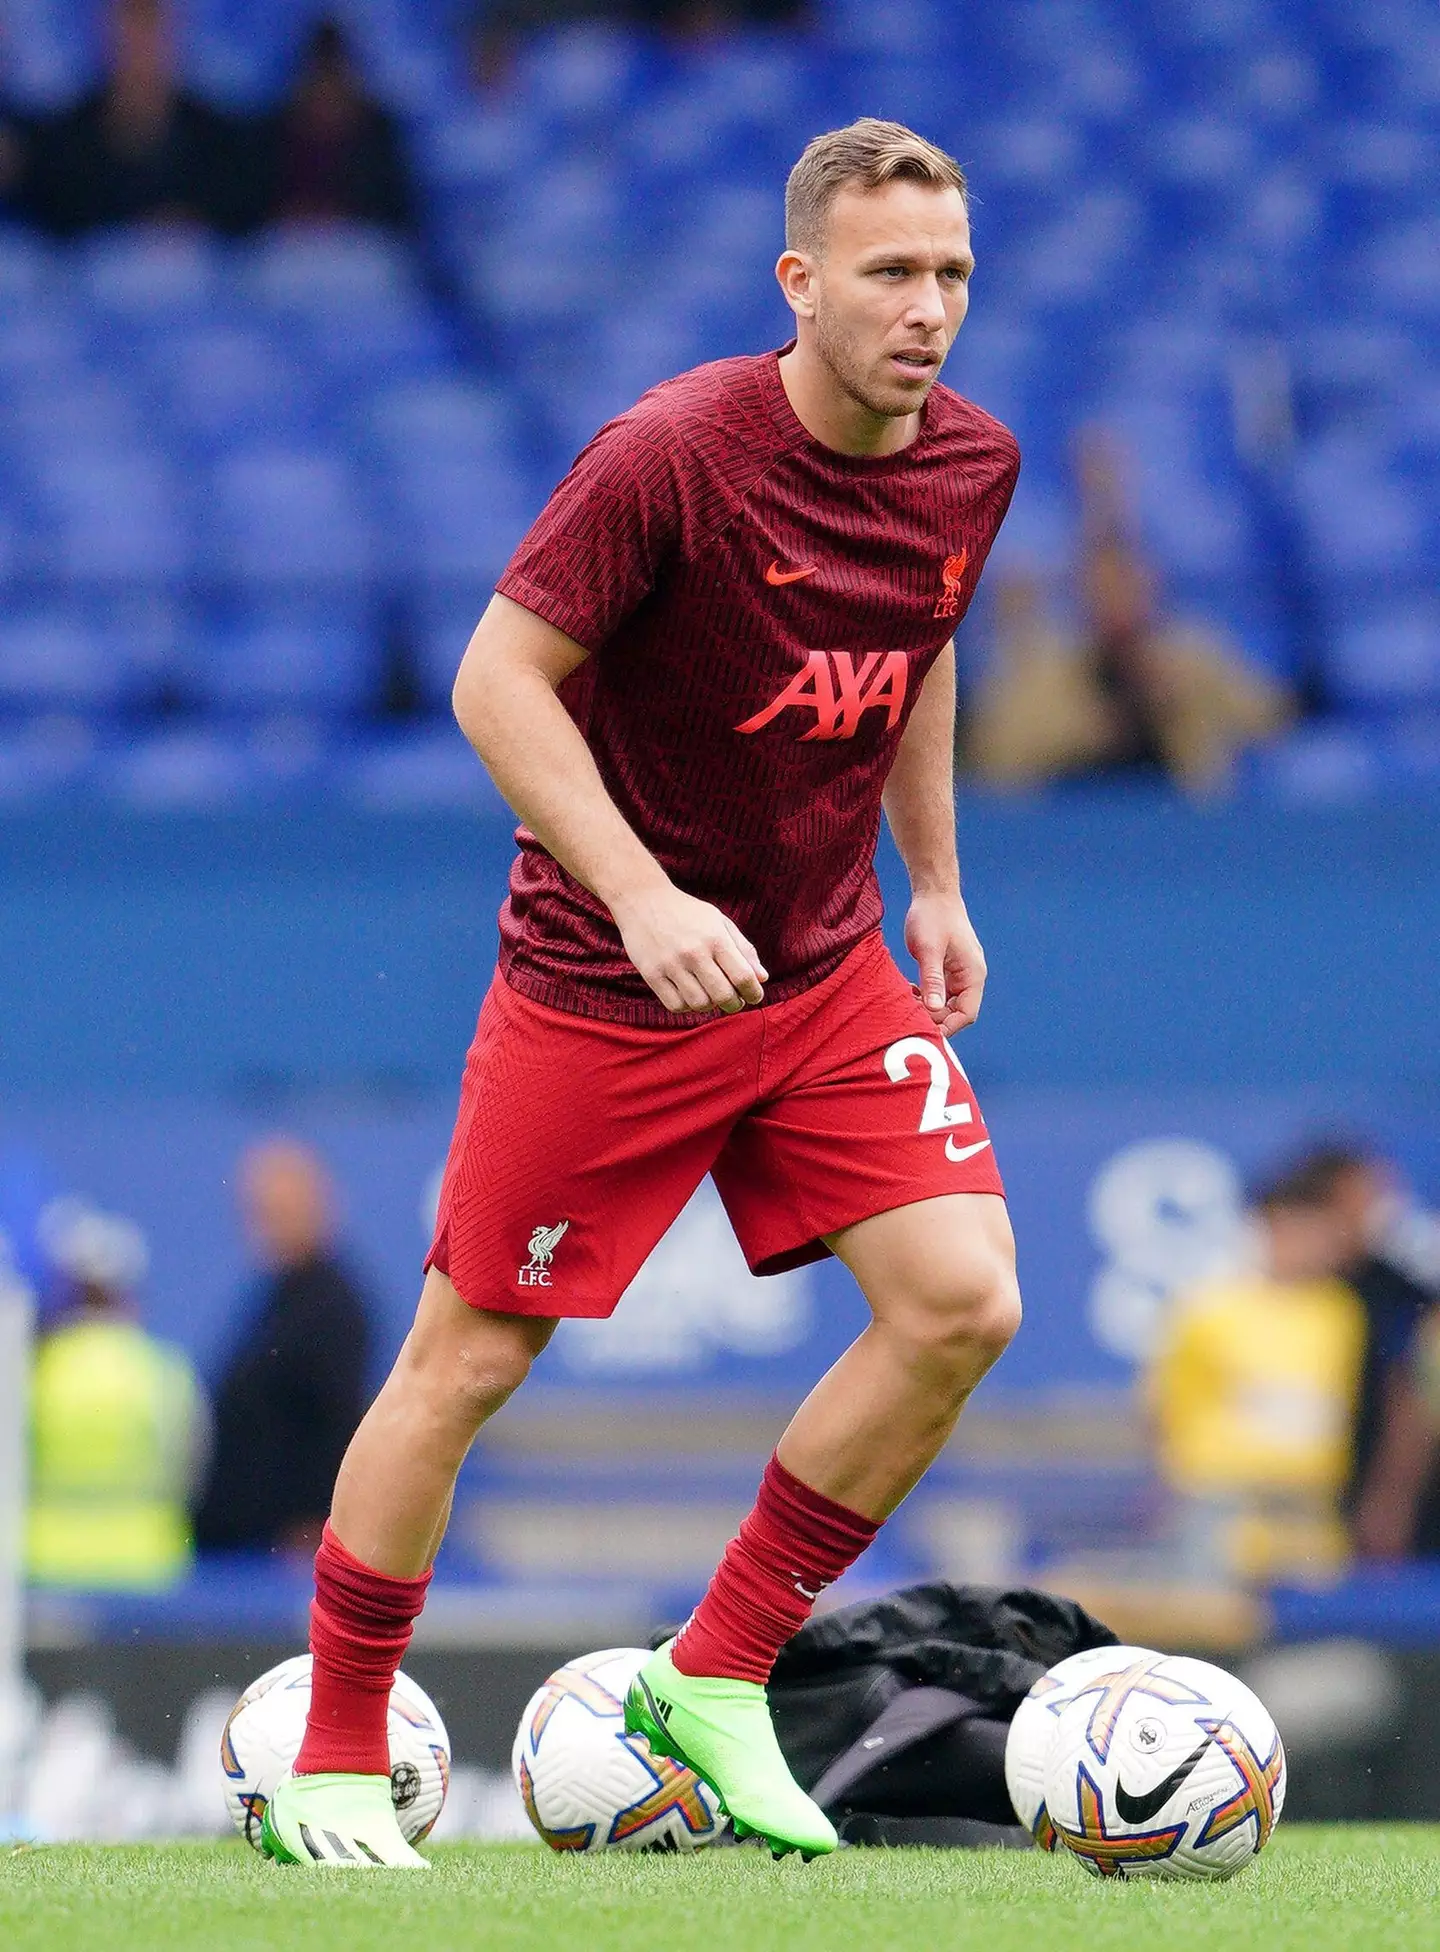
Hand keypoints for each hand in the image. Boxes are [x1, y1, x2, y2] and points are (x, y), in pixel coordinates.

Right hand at [612, 882, 767, 1014]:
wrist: (643, 900)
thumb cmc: (687, 912)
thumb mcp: (719, 922)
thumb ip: (743, 949)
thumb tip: (761, 978)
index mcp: (715, 938)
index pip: (743, 976)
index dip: (754, 993)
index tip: (754, 996)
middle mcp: (694, 952)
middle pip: (723, 995)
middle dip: (735, 1004)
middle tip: (734, 1001)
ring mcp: (671, 965)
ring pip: (700, 1004)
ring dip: (710, 1006)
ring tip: (710, 996)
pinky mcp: (652, 974)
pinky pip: (676, 1005)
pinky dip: (687, 1007)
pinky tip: (689, 995)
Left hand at [905, 890, 985, 1034]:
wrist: (934, 893)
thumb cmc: (933, 917)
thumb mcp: (929, 949)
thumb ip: (932, 979)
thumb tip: (934, 1009)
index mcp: (972, 974)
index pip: (967, 1014)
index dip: (947, 1026)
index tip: (923, 1030)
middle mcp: (970, 977)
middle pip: (956, 1012)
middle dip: (934, 1018)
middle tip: (908, 1015)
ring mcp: (959, 973)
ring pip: (946, 1003)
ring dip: (927, 1008)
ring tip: (906, 1002)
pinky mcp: (948, 968)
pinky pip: (939, 992)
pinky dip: (925, 997)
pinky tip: (909, 991)